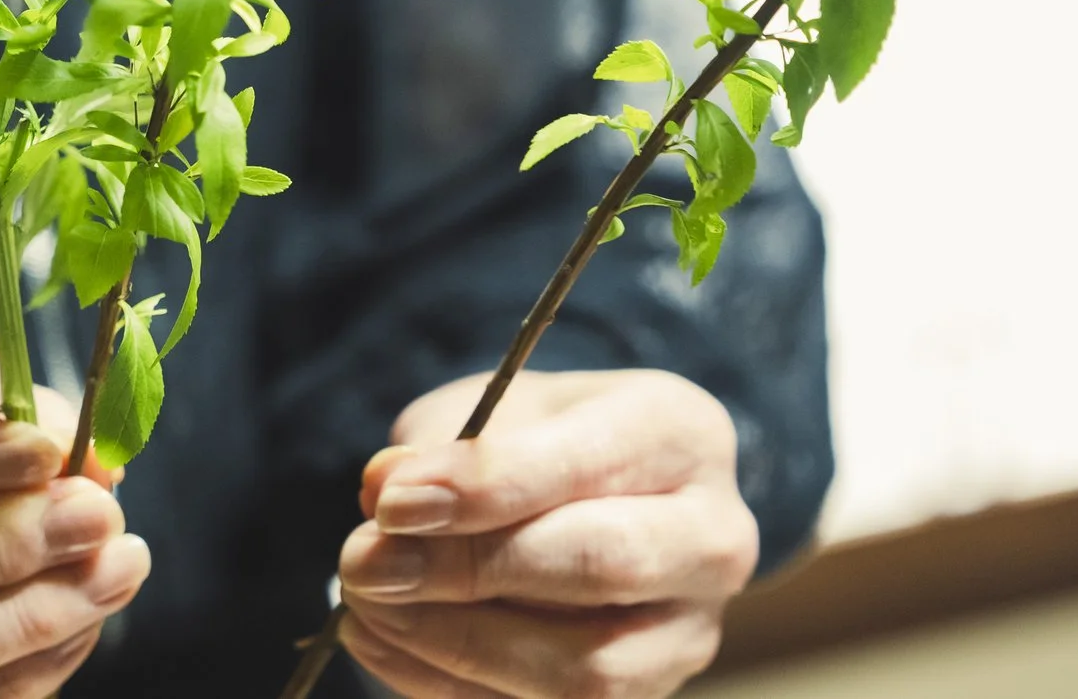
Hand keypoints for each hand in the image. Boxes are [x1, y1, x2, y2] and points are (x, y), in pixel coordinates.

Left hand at [335, 369, 756, 698]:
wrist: (593, 500)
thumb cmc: (538, 442)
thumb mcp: (493, 408)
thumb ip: (444, 442)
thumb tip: (385, 490)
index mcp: (682, 434)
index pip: (592, 463)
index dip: (486, 486)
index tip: (392, 502)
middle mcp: (712, 539)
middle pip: (604, 565)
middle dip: (469, 569)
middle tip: (365, 562)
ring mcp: (690, 634)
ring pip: (586, 667)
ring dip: (455, 643)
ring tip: (366, 604)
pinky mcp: (651, 698)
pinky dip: (449, 687)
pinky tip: (383, 641)